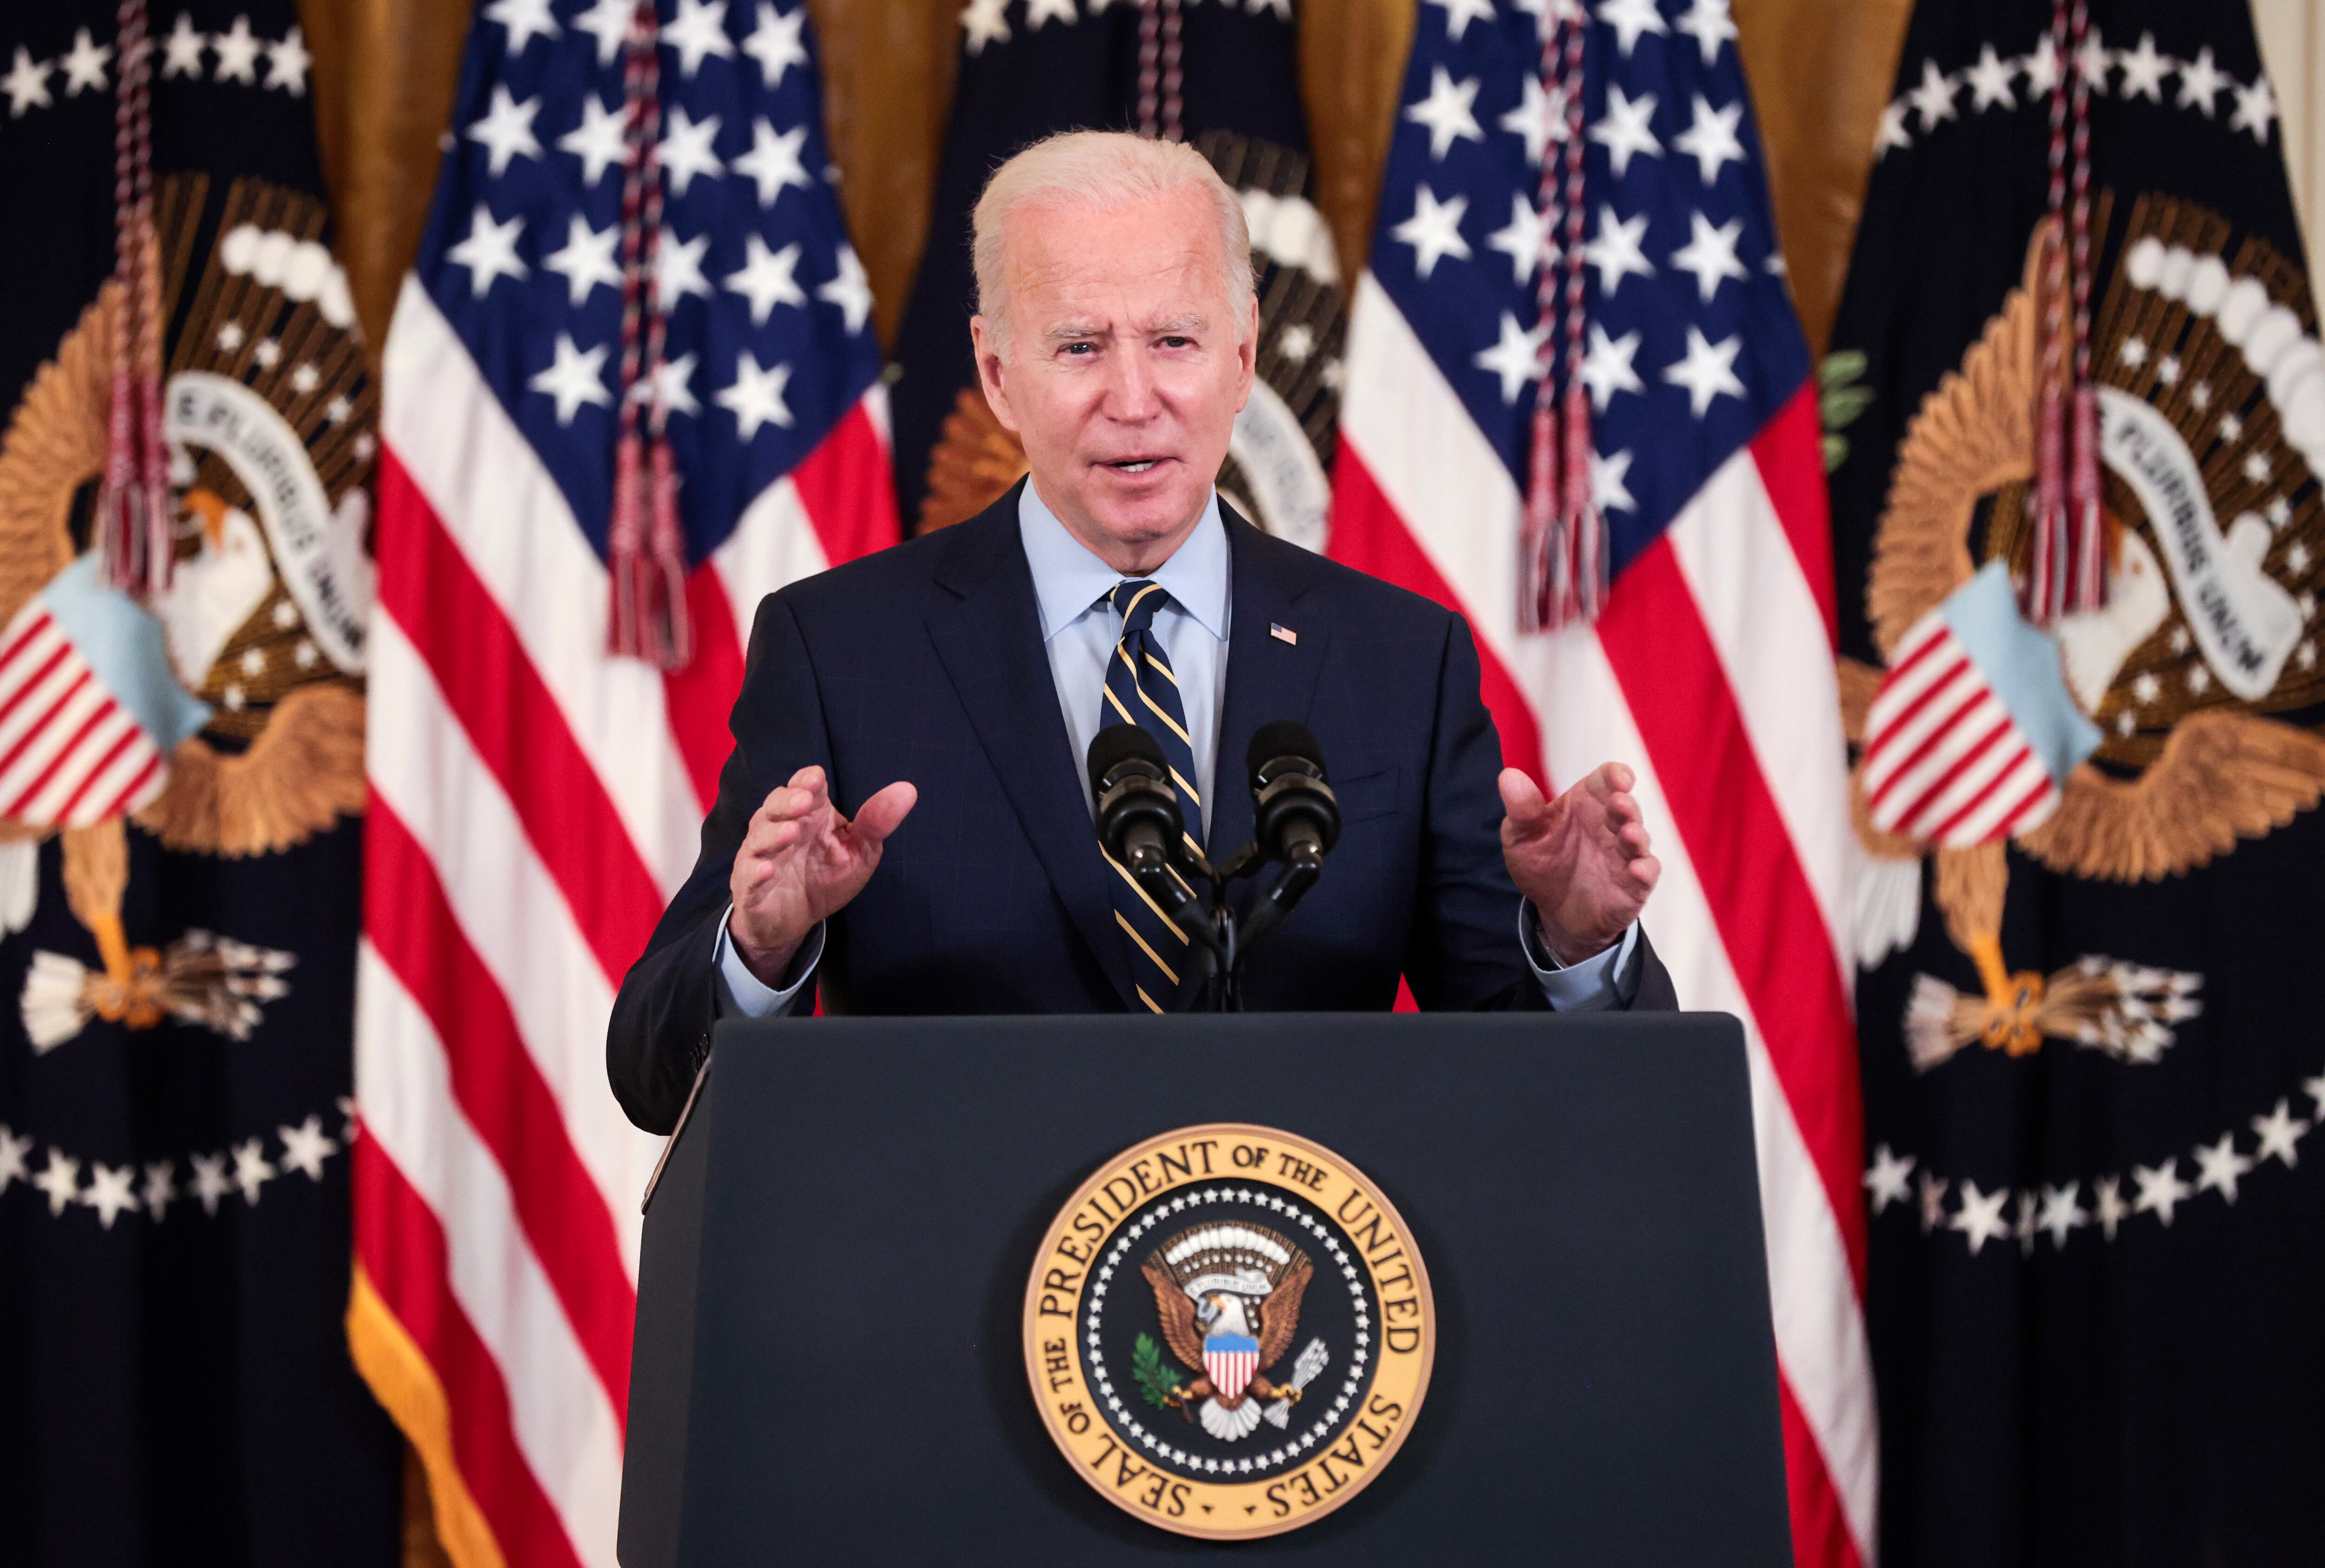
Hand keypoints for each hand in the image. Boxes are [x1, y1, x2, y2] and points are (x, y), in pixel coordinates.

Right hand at [728, 766, 916, 985]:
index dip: (806, 781)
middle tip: (804, 803)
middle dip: (787, 801)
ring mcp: (761, 855)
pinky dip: (755, 871)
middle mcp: (779, 827)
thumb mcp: (859, 850)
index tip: (816, 780)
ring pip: (759, 836)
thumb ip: (877, 822)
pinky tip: (766, 869)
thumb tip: (908, 790)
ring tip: (791, 833)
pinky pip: (748, 875)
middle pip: (775, 805)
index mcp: (808, 815)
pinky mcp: (749, 885)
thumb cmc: (826, 876)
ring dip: (773, 833)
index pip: (802, 787)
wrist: (795, 920)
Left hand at [1498, 763, 1658, 966]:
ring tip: (1629, 833)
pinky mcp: (1634, 884)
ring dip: (1637, 835)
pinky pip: (1646, 875)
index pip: (1607, 780)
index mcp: (1586, 804)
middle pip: (1626, 808)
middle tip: (1619, 803)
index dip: (1616, 775)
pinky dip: (1645, 871)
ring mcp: (1625, 854)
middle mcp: (1611, 825)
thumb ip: (1521, 809)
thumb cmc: (1542, 864)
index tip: (1619, 778)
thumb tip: (1508, 776)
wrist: (1555, 912)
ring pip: (1639, 839)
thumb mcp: (1522, 837)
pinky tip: (1637, 870)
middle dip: (1626, 805)